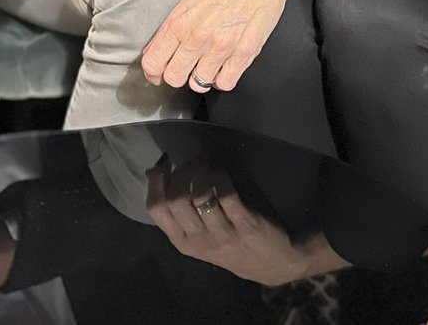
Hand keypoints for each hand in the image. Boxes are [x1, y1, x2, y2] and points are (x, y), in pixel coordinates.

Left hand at [141, 0, 291, 93]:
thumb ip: (174, 25)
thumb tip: (158, 48)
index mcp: (181, 20)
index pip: (153, 61)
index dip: (153, 72)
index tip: (157, 73)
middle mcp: (198, 36)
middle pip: (174, 78)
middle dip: (177, 75)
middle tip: (184, 67)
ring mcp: (221, 47)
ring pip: (199, 84)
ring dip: (202, 76)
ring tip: (208, 62)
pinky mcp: (244, 53)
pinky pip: (226, 83)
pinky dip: (224, 78)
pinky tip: (225, 64)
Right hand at [146, 156, 327, 285]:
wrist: (274, 265)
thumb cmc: (229, 245)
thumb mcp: (198, 236)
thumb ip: (178, 211)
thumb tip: (152, 172)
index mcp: (184, 242)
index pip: (156, 209)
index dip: (156, 179)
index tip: (165, 162)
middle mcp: (200, 241)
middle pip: (175, 201)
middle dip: (180, 173)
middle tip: (190, 163)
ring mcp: (224, 235)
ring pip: (200, 196)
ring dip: (200, 171)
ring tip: (205, 164)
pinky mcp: (246, 225)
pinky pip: (228, 195)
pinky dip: (221, 177)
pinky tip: (222, 173)